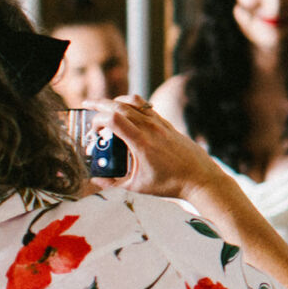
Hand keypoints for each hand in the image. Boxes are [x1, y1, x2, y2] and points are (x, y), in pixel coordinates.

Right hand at [85, 96, 227, 202]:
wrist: (200, 178)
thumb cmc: (171, 184)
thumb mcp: (138, 187)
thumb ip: (113, 183)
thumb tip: (94, 180)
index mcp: (142, 143)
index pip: (114, 119)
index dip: (97, 120)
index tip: (93, 131)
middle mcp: (151, 129)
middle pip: (121, 105)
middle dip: (100, 103)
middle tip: (87, 104)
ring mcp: (161, 124)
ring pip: (135, 102)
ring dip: (117, 101)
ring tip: (105, 106)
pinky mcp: (168, 125)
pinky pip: (147, 108)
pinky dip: (132, 105)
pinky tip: (126, 112)